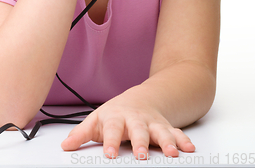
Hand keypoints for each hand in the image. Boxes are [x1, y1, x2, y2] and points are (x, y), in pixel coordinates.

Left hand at [61, 92, 195, 159]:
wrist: (138, 99)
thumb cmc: (115, 114)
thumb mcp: (96, 121)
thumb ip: (81, 134)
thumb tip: (65, 146)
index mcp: (116, 118)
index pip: (112, 129)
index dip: (110, 141)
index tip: (109, 154)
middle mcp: (136, 119)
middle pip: (138, 130)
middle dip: (140, 143)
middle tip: (140, 155)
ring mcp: (152, 123)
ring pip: (160, 131)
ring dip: (167, 142)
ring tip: (172, 154)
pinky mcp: (165, 127)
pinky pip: (176, 132)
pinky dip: (183, 140)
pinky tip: (188, 148)